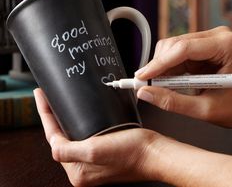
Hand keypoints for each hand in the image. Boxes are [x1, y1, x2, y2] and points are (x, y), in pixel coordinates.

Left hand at [34, 87, 231, 186]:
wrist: (154, 152)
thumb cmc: (132, 152)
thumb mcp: (96, 151)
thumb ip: (69, 151)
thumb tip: (53, 146)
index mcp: (78, 170)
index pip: (53, 138)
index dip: (46, 115)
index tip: (41, 96)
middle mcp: (83, 168)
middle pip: (60, 138)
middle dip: (52, 117)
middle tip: (46, 98)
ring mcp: (92, 161)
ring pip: (70, 136)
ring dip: (63, 120)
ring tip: (56, 104)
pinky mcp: (101, 153)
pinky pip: (82, 136)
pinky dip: (76, 124)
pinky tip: (76, 115)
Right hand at [136, 27, 231, 127]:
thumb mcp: (208, 108)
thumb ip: (173, 102)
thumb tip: (147, 94)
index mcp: (226, 47)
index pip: (182, 49)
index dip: (158, 64)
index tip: (142, 77)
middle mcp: (216, 38)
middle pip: (174, 45)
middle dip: (158, 66)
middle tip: (146, 85)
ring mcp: (209, 42)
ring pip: (173, 49)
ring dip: (162, 68)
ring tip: (158, 86)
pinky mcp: (203, 50)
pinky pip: (178, 55)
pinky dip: (170, 69)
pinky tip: (168, 81)